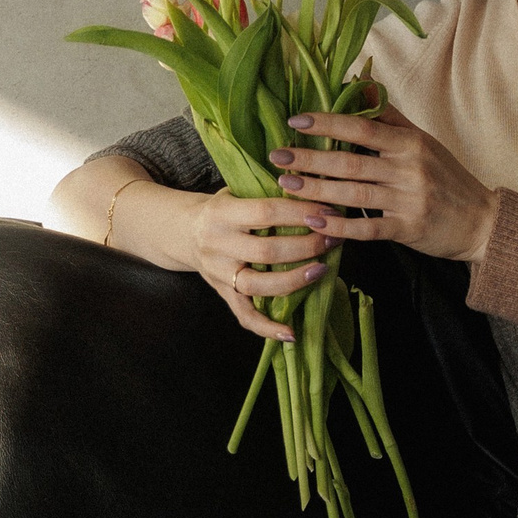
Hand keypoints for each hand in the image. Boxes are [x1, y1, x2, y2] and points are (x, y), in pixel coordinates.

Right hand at [188, 190, 328, 342]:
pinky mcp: (222, 294)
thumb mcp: (236, 191)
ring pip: (258, 285)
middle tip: (333, 239)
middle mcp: (217, 244)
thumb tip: (313, 184)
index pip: (266, 212)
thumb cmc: (222, 208)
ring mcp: (218, 273)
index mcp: (222, 213)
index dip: (300, 213)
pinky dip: (267, 328)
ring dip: (294, 281)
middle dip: (306, 246)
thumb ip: (266, 191)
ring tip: (322, 270)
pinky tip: (292, 334)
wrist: (183, 231)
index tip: (328, 212)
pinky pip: (244, 316)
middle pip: (266, 251)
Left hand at [270, 106, 497, 263]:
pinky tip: (315, 222)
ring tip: (285, 185)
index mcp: (411, 143)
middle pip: (351, 162)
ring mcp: (410, 201)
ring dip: (316, 191)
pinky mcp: (409, 230)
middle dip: (310, 159)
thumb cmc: (446, 178)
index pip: (362, 128)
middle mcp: (410, 169)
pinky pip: (368, 230)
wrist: (483, 221)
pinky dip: (340, 227)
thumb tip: (360, 81)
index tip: (296, 121)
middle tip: (277, 156)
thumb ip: (389, 115)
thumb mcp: (423, 141)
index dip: (327, 123)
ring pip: (354, 195)